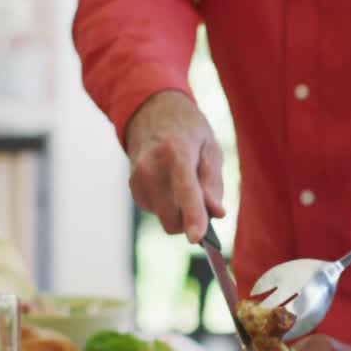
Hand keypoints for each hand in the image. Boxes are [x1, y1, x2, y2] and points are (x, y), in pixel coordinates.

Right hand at [125, 89, 225, 242]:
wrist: (151, 112)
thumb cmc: (187, 130)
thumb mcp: (210, 148)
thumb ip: (213, 183)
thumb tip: (217, 214)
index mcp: (175, 151)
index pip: (185, 190)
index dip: (193, 215)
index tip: (197, 238)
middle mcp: (151, 168)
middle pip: (173, 219)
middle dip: (191, 221)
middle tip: (204, 202)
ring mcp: (137, 180)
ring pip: (166, 219)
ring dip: (180, 211)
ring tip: (183, 181)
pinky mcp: (133, 189)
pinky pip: (158, 212)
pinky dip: (169, 205)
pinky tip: (169, 183)